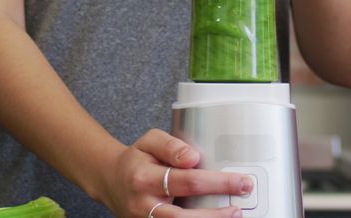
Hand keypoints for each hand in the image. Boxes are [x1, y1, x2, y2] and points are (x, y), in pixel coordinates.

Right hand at [96, 129, 250, 217]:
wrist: (110, 180)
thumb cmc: (137, 159)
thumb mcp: (150, 141)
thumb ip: (171, 145)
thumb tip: (193, 157)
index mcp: (145, 177)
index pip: (186, 181)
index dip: (217, 183)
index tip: (240, 181)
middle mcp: (143, 204)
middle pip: (183, 216)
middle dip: (217, 214)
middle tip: (239, 207)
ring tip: (231, 217)